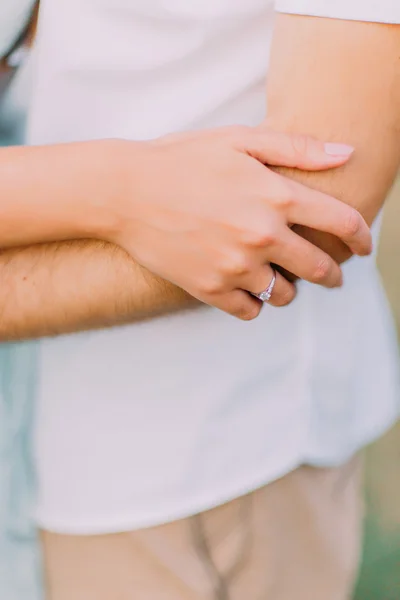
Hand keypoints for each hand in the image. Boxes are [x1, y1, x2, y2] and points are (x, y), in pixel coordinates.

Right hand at [108, 126, 371, 319]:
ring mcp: (236, 266)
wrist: (126, 192)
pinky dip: (254, 302)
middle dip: (333, 273)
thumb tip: (348, 152)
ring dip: (288, 288)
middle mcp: (263, 235)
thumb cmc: (182, 159)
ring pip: (284, 294)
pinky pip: (249, 309)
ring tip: (278, 277)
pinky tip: (246, 287)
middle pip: (320, 268)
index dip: (360, 238)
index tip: (363, 248)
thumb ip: (298, 148)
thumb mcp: (240, 140)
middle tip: (331, 275)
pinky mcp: (210, 289)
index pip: (341, 223)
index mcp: (276, 196)